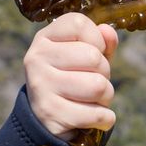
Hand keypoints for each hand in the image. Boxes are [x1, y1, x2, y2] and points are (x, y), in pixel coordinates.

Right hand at [24, 12, 119, 140]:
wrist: (45, 121)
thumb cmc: (71, 81)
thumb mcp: (84, 58)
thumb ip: (100, 43)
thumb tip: (108, 31)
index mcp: (44, 39)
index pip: (78, 24)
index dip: (97, 40)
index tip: (94, 54)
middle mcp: (37, 58)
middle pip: (93, 57)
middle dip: (104, 74)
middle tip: (93, 83)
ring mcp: (41, 86)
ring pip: (98, 86)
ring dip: (105, 97)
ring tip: (92, 100)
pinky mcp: (51, 113)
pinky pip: (98, 114)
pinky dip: (105, 119)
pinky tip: (92, 118)